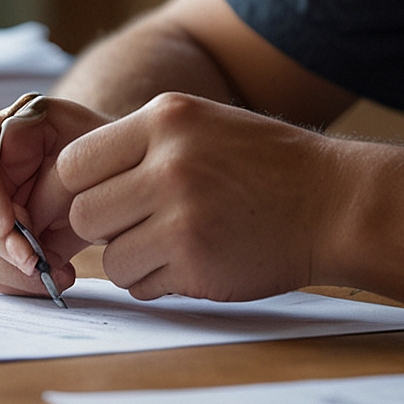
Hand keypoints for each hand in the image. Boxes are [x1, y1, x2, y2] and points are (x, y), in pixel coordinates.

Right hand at [0, 96, 107, 297]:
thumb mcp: (83, 131)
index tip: (9, 224)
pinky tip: (56, 276)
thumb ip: (54, 154)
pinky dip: (21, 284)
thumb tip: (18, 179)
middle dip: (5, 244)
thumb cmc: (94, 144)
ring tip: (59, 272)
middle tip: (41, 261)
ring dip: (15, 271)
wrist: (106, 171)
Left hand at [57, 92, 341, 302]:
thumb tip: (67, 185)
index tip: (78, 206)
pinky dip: (155, 281)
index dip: (68, 191)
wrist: (336, 202)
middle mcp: (169, 162)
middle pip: (84, 211)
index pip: (75, 160)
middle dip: (96, 229)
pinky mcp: (198, 262)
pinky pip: (141, 284)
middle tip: (127, 229)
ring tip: (168, 245)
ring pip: (110, 257)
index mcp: (165, 118)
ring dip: (130, 259)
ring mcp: (183, 215)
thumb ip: (138, 146)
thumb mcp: (200, 124)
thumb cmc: (264, 165)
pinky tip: (190, 262)